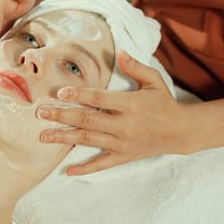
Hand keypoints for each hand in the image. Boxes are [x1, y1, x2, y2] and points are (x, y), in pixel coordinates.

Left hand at [37, 51, 191, 174]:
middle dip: (62, 116)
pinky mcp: (124, 156)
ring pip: (89, 140)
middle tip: (42, 113)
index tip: (60, 92)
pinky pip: (102, 164)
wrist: (181, 131)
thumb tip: (121, 52)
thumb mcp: (154, 81)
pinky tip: (68, 171)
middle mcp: (124, 125)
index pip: (99, 99)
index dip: (79, 95)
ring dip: (65, 138)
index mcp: (130, 105)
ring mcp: (123, 143)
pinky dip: (85, 169)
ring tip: (44, 136)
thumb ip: (136, 67)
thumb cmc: (164, 103)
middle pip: (88, 120)